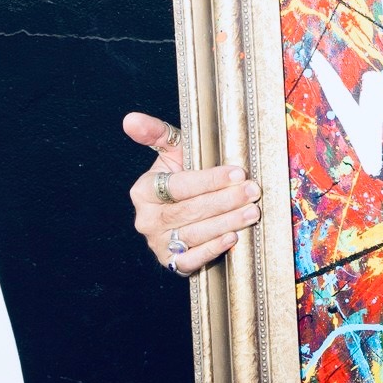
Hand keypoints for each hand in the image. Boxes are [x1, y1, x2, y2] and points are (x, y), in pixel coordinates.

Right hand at [123, 111, 259, 276]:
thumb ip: (155, 133)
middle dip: (225, 201)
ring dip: (226, 223)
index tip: (239, 172)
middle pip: (189, 211)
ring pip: (193, 234)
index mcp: (143, 190)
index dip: (210, 180)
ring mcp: (157, 242)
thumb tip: (130, 119)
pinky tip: (233, 237)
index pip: (180, 186)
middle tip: (253, 192)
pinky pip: (191, 260)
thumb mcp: (171, 151)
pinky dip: (213, 249)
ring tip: (251, 212)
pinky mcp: (170, 262)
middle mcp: (146, 219)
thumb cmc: (181, 175)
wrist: (180, 209)